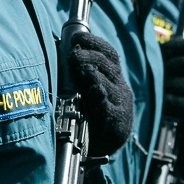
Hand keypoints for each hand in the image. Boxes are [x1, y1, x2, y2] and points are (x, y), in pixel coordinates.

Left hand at [67, 31, 133, 157]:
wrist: (104, 146)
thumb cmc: (91, 113)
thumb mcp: (87, 89)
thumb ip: (80, 72)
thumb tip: (62, 51)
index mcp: (112, 76)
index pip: (108, 53)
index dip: (94, 42)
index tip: (78, 37)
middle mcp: (119, 87)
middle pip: (108, 65)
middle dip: (89, 56)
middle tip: (72, 54)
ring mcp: (120, 104)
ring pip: (109, 84)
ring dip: (94, 74)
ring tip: (82, 67)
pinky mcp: (116, 122)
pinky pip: (109, 108)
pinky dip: (102, 98)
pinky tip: (96, 91)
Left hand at [160, 39, 183, 183]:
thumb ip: (183, 71)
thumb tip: (154, 53)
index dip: (173, 46)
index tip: (157, 52)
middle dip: (165, 67)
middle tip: (152, 76)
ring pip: (183, 83)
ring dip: (164, 86)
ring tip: (154, 93)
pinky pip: (179, 103)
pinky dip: (165, 103)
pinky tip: (159, 108)